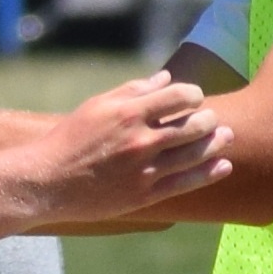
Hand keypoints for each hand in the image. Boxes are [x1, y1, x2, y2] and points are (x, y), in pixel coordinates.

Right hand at [36, 71, 219, 216]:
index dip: (194, 95)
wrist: (47, 183)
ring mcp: (145, 170)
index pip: (180, 97)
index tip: (194, 99)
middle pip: (195, 126)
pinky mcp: (145, 195)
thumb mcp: (96, 107)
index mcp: (129, 113)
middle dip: (210, 120)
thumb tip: (165, 79)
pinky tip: (223, 166)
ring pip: (196, 154)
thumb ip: (132, 91)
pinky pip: (187, 183)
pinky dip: (210, 173)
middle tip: (213, 120)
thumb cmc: (69, 140)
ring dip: (216, 144)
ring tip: (226, 137)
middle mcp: (141, 140)